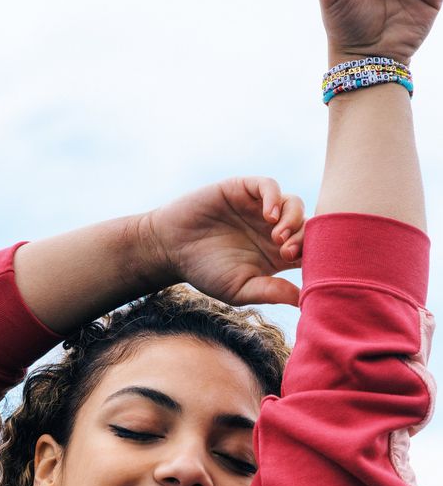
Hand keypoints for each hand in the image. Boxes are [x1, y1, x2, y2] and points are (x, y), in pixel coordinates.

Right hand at [141, 176, 304, 307]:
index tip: (299, 269)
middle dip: (305, 238)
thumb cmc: (204, 272)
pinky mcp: (244, 189)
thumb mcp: (239, 289)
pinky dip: (274, 197)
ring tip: (276, 237)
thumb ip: (270, 291)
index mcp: (278, 255)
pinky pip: (270, 186)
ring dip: (292, 220)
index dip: (314, 257)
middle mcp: (273, 229)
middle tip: (286, 252)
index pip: (311, 251)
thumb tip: (303, 299)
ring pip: (294, 204)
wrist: (170, 248)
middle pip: (308, 226)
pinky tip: (268, 216)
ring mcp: (260, 208)